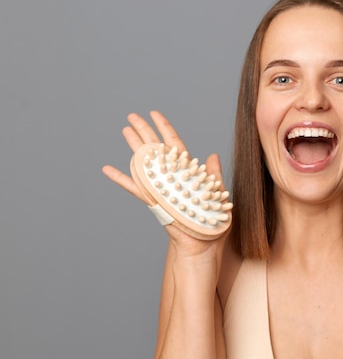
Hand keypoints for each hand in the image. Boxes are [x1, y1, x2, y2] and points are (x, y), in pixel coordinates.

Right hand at [102, 111, 228, 256]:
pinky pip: (135, 188)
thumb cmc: (213, 223)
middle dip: (144, 131)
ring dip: (134, 147)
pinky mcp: (154, 202)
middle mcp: (172, 177)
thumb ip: (214, 175)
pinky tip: (108, 169)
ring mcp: (161, 188)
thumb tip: (212, 155)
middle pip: (155, 149)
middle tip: (131, 116)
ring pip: (144, 163)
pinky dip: (122, 179)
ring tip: (124, 130)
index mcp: (188, 173)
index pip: (175, 144)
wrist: (204, 245)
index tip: (154, 113)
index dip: (165, 128)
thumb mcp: (218, 194)